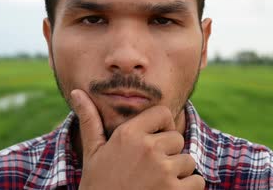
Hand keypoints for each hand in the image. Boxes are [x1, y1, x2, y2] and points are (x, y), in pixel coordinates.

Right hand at [71, 89, 204, 189]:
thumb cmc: (97, 185)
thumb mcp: (92, 153)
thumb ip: (90, 120)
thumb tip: (76, 91)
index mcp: (128, 134)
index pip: (162, 113)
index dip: (162, 127)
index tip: (153, 142)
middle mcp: (148, 149)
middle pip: (177, 139)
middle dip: (169, 154)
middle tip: (149, 171)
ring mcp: (163, 171)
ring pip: (188, 162)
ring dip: (178, 174)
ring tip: (156, 184)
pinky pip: (197, 182)